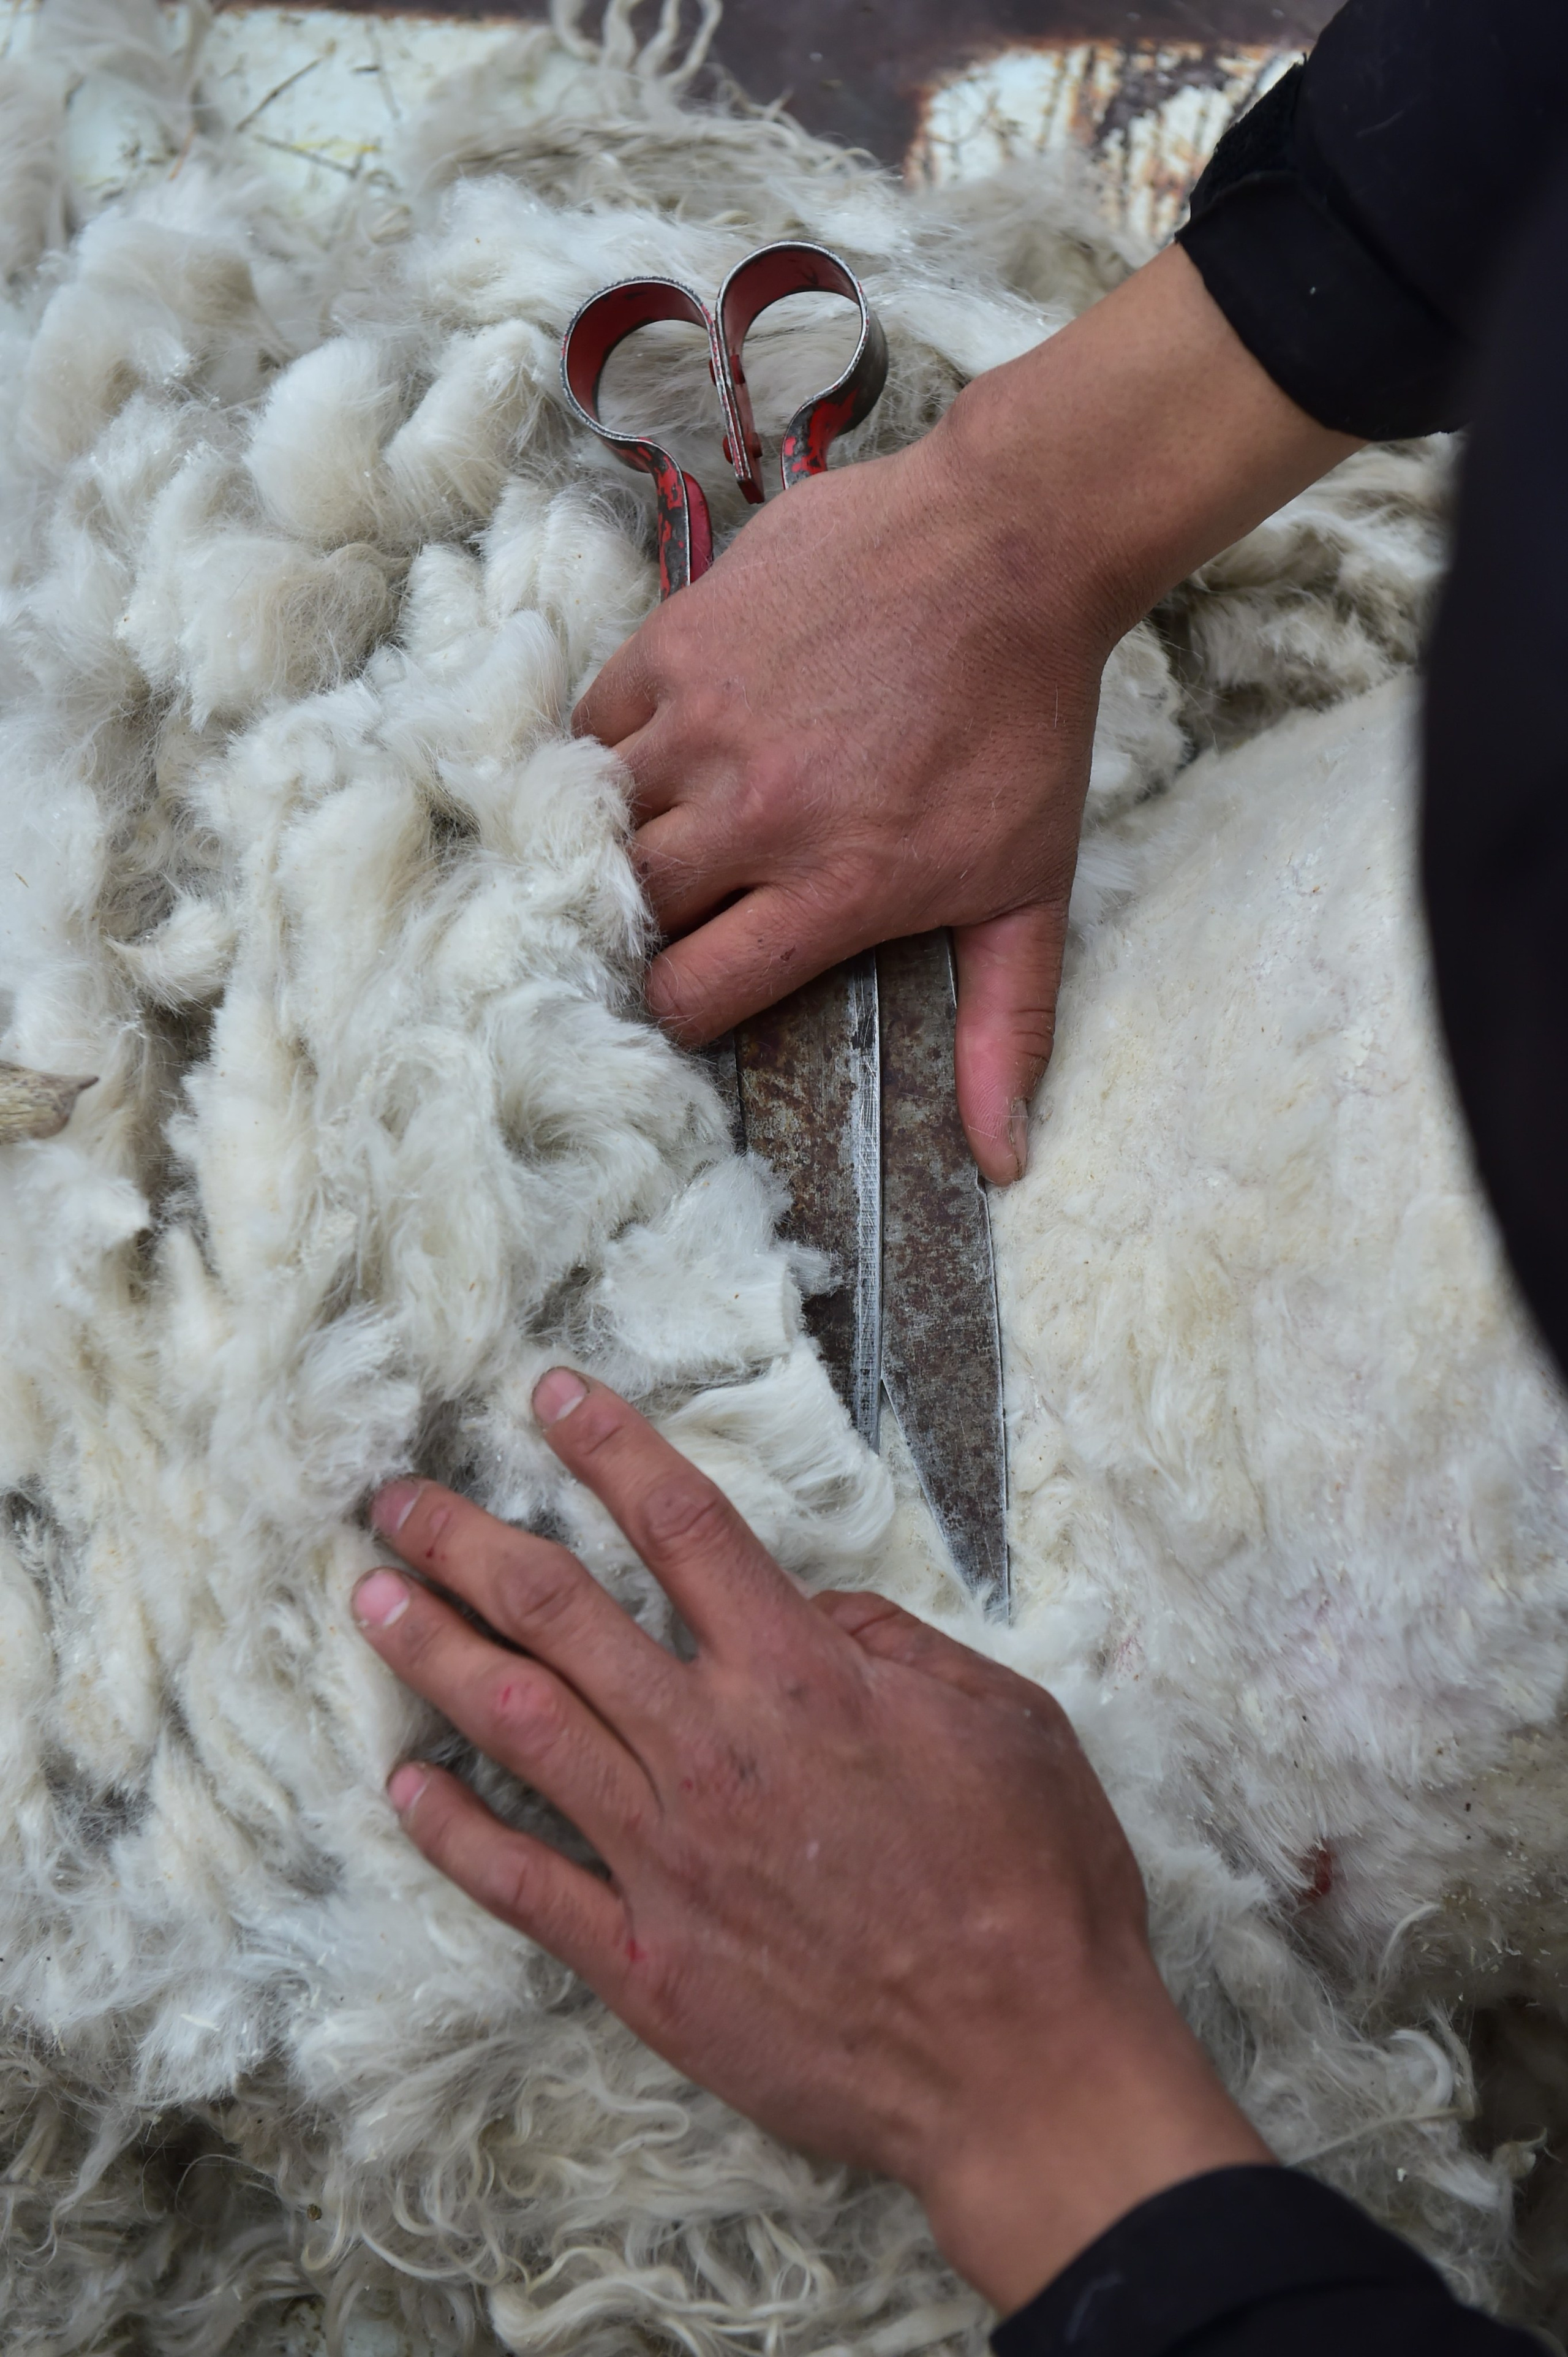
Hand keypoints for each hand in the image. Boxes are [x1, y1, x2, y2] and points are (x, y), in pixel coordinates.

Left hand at [355, 1372, 1269, 2312]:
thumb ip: (895, 1643)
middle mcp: (713, 1749)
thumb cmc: (1036, 1888)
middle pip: (557, 1613)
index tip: (550, 1395)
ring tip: (371, 1599)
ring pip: (517, 1726)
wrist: (1024, 2071)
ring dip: (432, 1653)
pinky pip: (521, 1883)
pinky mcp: (645, 1962)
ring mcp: (665, 1857)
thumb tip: (814, 1605)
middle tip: (397, 1499)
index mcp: (802, 1679)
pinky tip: (403, 1788)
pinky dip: (453, 1832)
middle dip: (465, 1541)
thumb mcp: (1006, 1721)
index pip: (681, 1524)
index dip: (609, 1446)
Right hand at [575, 246, 1358, 1182]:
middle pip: (637, 910)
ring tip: (653, 831)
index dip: (685, 1007)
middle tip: (671, 909)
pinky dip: (609, 746)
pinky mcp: (680, 640)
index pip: (694, 992)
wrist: (1013, 545)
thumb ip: (1006, 1028)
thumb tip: (1003, 1160)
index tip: (700, 988)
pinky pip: (596, 720)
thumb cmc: (1024, 726)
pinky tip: (652, 753)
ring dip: (618, 835)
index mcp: (833, 886)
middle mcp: (755, 812)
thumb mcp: (1029, 889)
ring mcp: (707, 720)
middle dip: (647, 924)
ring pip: (599, 816)